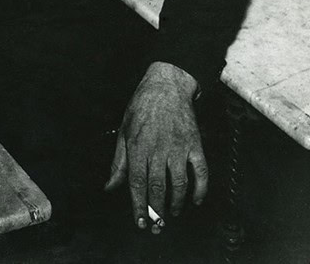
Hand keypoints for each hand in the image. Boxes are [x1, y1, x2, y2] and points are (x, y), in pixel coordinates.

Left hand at [105, 62, 206, 232]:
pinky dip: (200, 189)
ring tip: (171, 214)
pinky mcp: (194, 144)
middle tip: (157, 226)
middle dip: (157, 211)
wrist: (166, 85)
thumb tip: (109, 187)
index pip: (137, 183)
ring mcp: (178, 147)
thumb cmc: (142, 108)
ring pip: (179, 184)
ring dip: (176, 204)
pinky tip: (195, 200)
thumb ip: (118, 162)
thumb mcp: (124, 131)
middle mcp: (158, 149)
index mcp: (138, 146)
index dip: (138, 206)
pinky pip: (201, 172)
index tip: (140, 223)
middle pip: (158, 188)